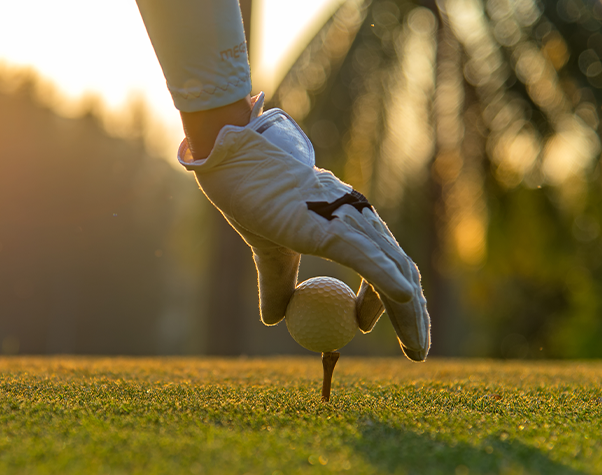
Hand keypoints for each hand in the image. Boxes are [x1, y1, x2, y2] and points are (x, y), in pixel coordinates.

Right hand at [178, 93, 429, 360]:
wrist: (237, 165)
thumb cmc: (253, 200)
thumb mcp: (269, 253)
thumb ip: (277, 285)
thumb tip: (274, 319)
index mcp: (349, 223)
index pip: (385, 266)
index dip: (385, 303)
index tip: (362, 327)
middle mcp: (360, 220)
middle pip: (402, 274)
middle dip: (414, 317)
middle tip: (415, 353)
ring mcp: (352, 222)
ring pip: (394, 273)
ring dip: (409, 315)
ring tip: (415, 350)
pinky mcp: (336, 228)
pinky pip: (370, 260)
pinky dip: (388, 283)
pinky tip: (404, 301)